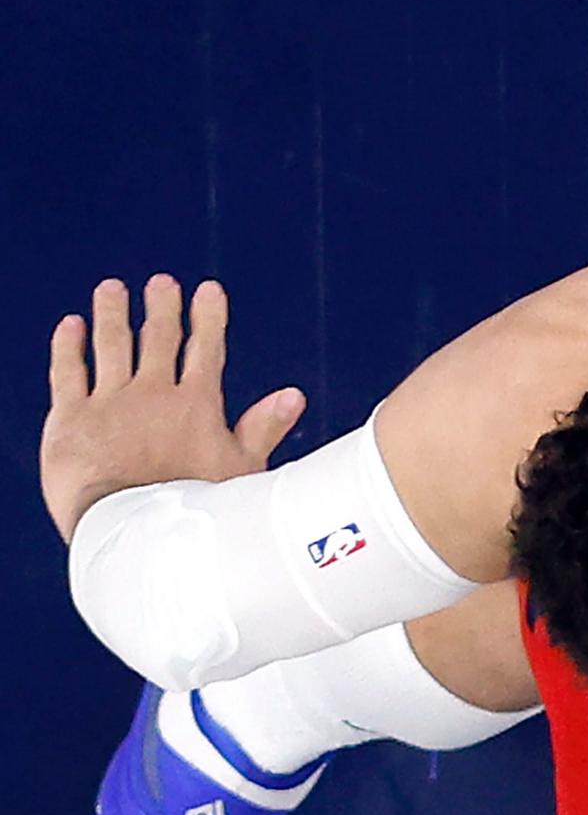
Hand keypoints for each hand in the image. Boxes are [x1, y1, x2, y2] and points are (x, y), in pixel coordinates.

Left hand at [43, 276, 303, 537]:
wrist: (135, 531)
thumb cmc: (196, 511)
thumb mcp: (241, 472)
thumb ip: (262, 428)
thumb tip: (293, 396)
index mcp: (196, 405)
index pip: (205, 349)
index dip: (208, 317)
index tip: (208, 291)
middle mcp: (152, 394)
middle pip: (158, 338)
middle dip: (162, 307)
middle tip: (162, 283)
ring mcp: (109, 402)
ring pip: (111, 344)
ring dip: (113, 313)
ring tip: (113, 289)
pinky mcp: (70, 416)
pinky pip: (67, 370)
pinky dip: (68, 345)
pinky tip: (71, 326)